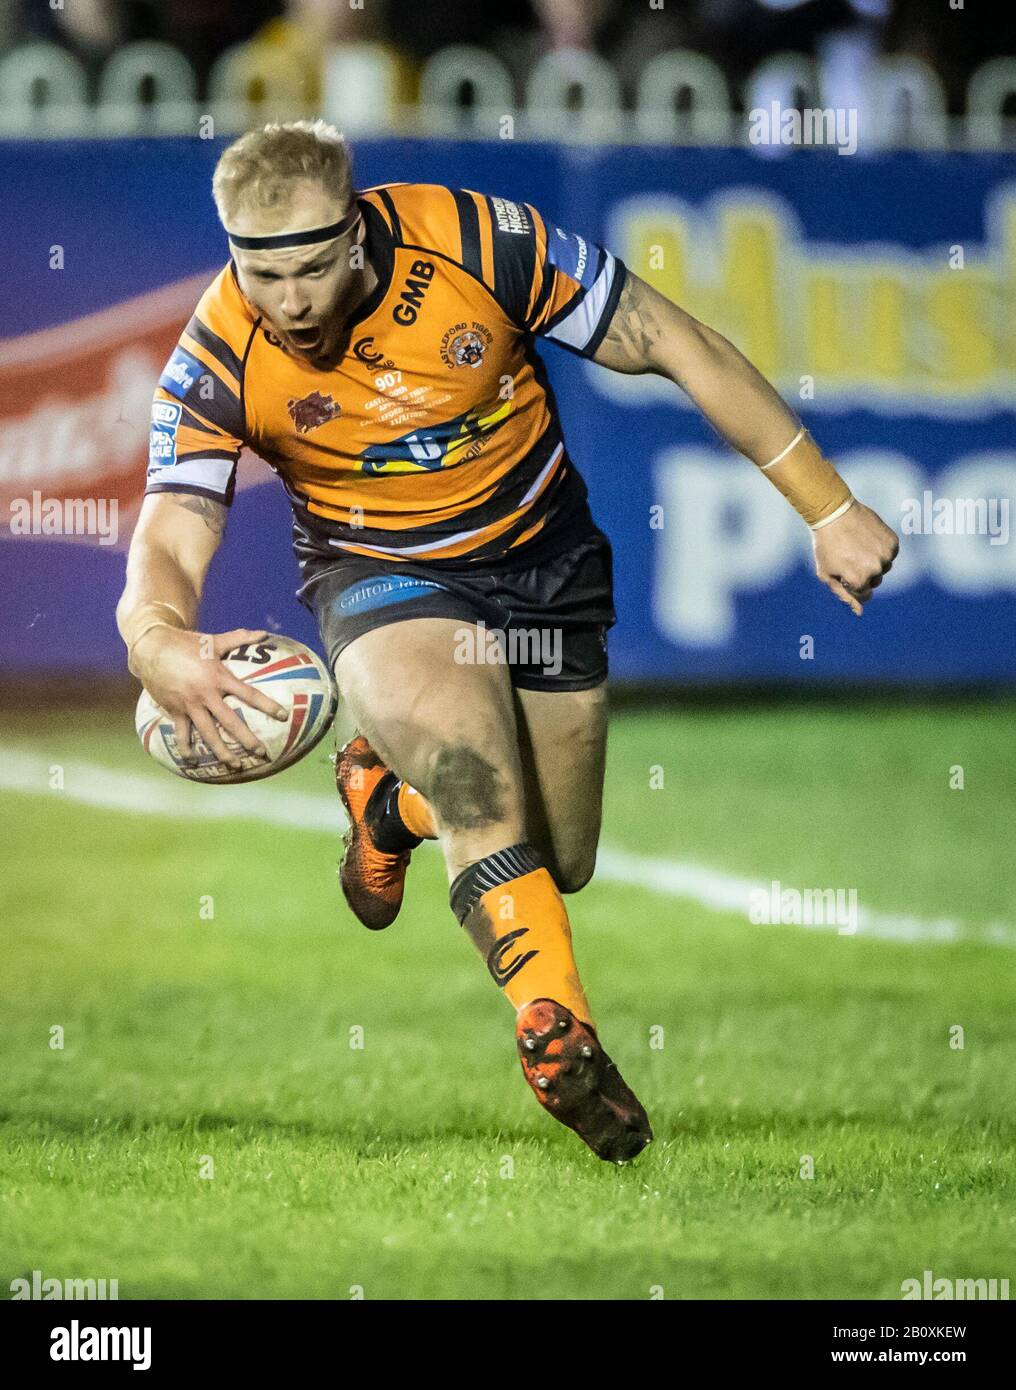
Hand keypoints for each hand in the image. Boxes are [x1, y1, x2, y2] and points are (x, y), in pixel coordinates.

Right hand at [131, 626, 287, 768]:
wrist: (151, 648)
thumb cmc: (185, 643)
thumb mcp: (213, 640)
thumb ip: (239, 638)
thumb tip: (263, 633)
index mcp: (218, 677)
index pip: (249, 694)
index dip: (267, 705)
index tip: (282, 716)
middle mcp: (206, 694)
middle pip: (230, 721)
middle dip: (247, 739)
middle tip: (262, 753)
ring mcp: (189, 704)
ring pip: (208, 733)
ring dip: (222, 751)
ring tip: (235, 764)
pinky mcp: (174, 710)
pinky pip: (182, 733)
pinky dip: (186, 747)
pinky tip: (193, 760)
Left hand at [812, 501, 898, 615]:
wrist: (834, 514)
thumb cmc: (826, 546)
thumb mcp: (827, 575)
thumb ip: (844, 595)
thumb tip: (859, 612)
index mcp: (859, 580)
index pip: (864, 594)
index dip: (852, 583)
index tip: (844, 570)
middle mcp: (876, 569)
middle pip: (875, 581)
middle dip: (863, 573)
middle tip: (849, 555)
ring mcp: (886, 555)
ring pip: (884, 567)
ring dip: (873, 561)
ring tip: (857, 546)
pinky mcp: (893, 541)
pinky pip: (890, 553)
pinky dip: (881, 549)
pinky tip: (867, 539)